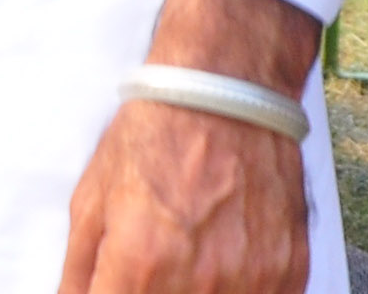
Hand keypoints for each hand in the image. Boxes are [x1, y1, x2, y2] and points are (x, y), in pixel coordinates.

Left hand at [56, 0, 316, 293]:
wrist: (225, 93)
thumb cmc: (155, 136)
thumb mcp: (92, 198)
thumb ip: (80, 269)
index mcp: (141, 264)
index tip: (115, 284)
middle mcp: (199, 281)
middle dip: (147, 291)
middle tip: (149, 267)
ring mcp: (249, 282)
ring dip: (194, 290)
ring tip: (186, 260)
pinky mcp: (287, 274)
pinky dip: (238, 290)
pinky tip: (222, 263)